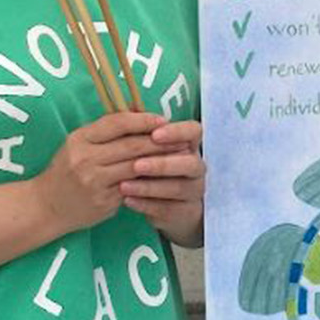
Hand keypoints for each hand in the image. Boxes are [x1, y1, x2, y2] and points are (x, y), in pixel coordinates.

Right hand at [32, 112, 166, 236]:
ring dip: (161, 161)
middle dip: (160, 141)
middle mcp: (85, 158)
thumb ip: (106, 130)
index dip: (143, 120)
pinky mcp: (103, 201)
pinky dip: (152, 180)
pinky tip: (166, 176)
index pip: (117, 123)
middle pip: (131, 145)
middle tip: (181, 138)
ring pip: (136, 166)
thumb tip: (138, 109)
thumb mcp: (80, 144)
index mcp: (80, 139)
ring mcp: (94, 181)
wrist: (46, 206)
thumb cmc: (68, 170)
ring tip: (179, 155)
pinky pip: (134, 187)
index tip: (163, 120)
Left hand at [123, 119, 205, 247]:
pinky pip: (168, 209)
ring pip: (178, 188)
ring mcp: (194, 191)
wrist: (165, 206)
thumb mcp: (148, 150)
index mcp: (189, 145)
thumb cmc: (153, 170)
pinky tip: (127, 201)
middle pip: (190, 163)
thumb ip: (142, 133)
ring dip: (150, 187)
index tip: (155, 134)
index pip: (194, 132)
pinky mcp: (185, 212)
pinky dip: (147, 205)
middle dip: (163, 164)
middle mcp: (196, 167)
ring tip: (124, 186)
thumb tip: (128, 107)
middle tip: (137, 165)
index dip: (177, 132)